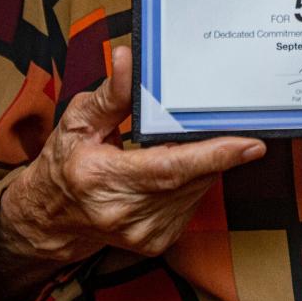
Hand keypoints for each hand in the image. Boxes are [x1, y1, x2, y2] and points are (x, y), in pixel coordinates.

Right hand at [0, 45, 264, 263]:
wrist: (51, 218)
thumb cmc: (64, 163)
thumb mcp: (78, 120)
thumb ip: (111, 93)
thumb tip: (128, 59)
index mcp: (101, 180)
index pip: (169, 169)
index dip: (213, 155)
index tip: (250, 144)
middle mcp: (124, 214)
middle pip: (191, 177)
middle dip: (215, 148)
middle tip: (228, 121)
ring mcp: (143, 233)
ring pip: (197, 189)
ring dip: (204, 163)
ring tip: (191, 141)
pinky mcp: (157, 241)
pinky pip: (192, 202)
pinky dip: (194, 180)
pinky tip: (182, 165)